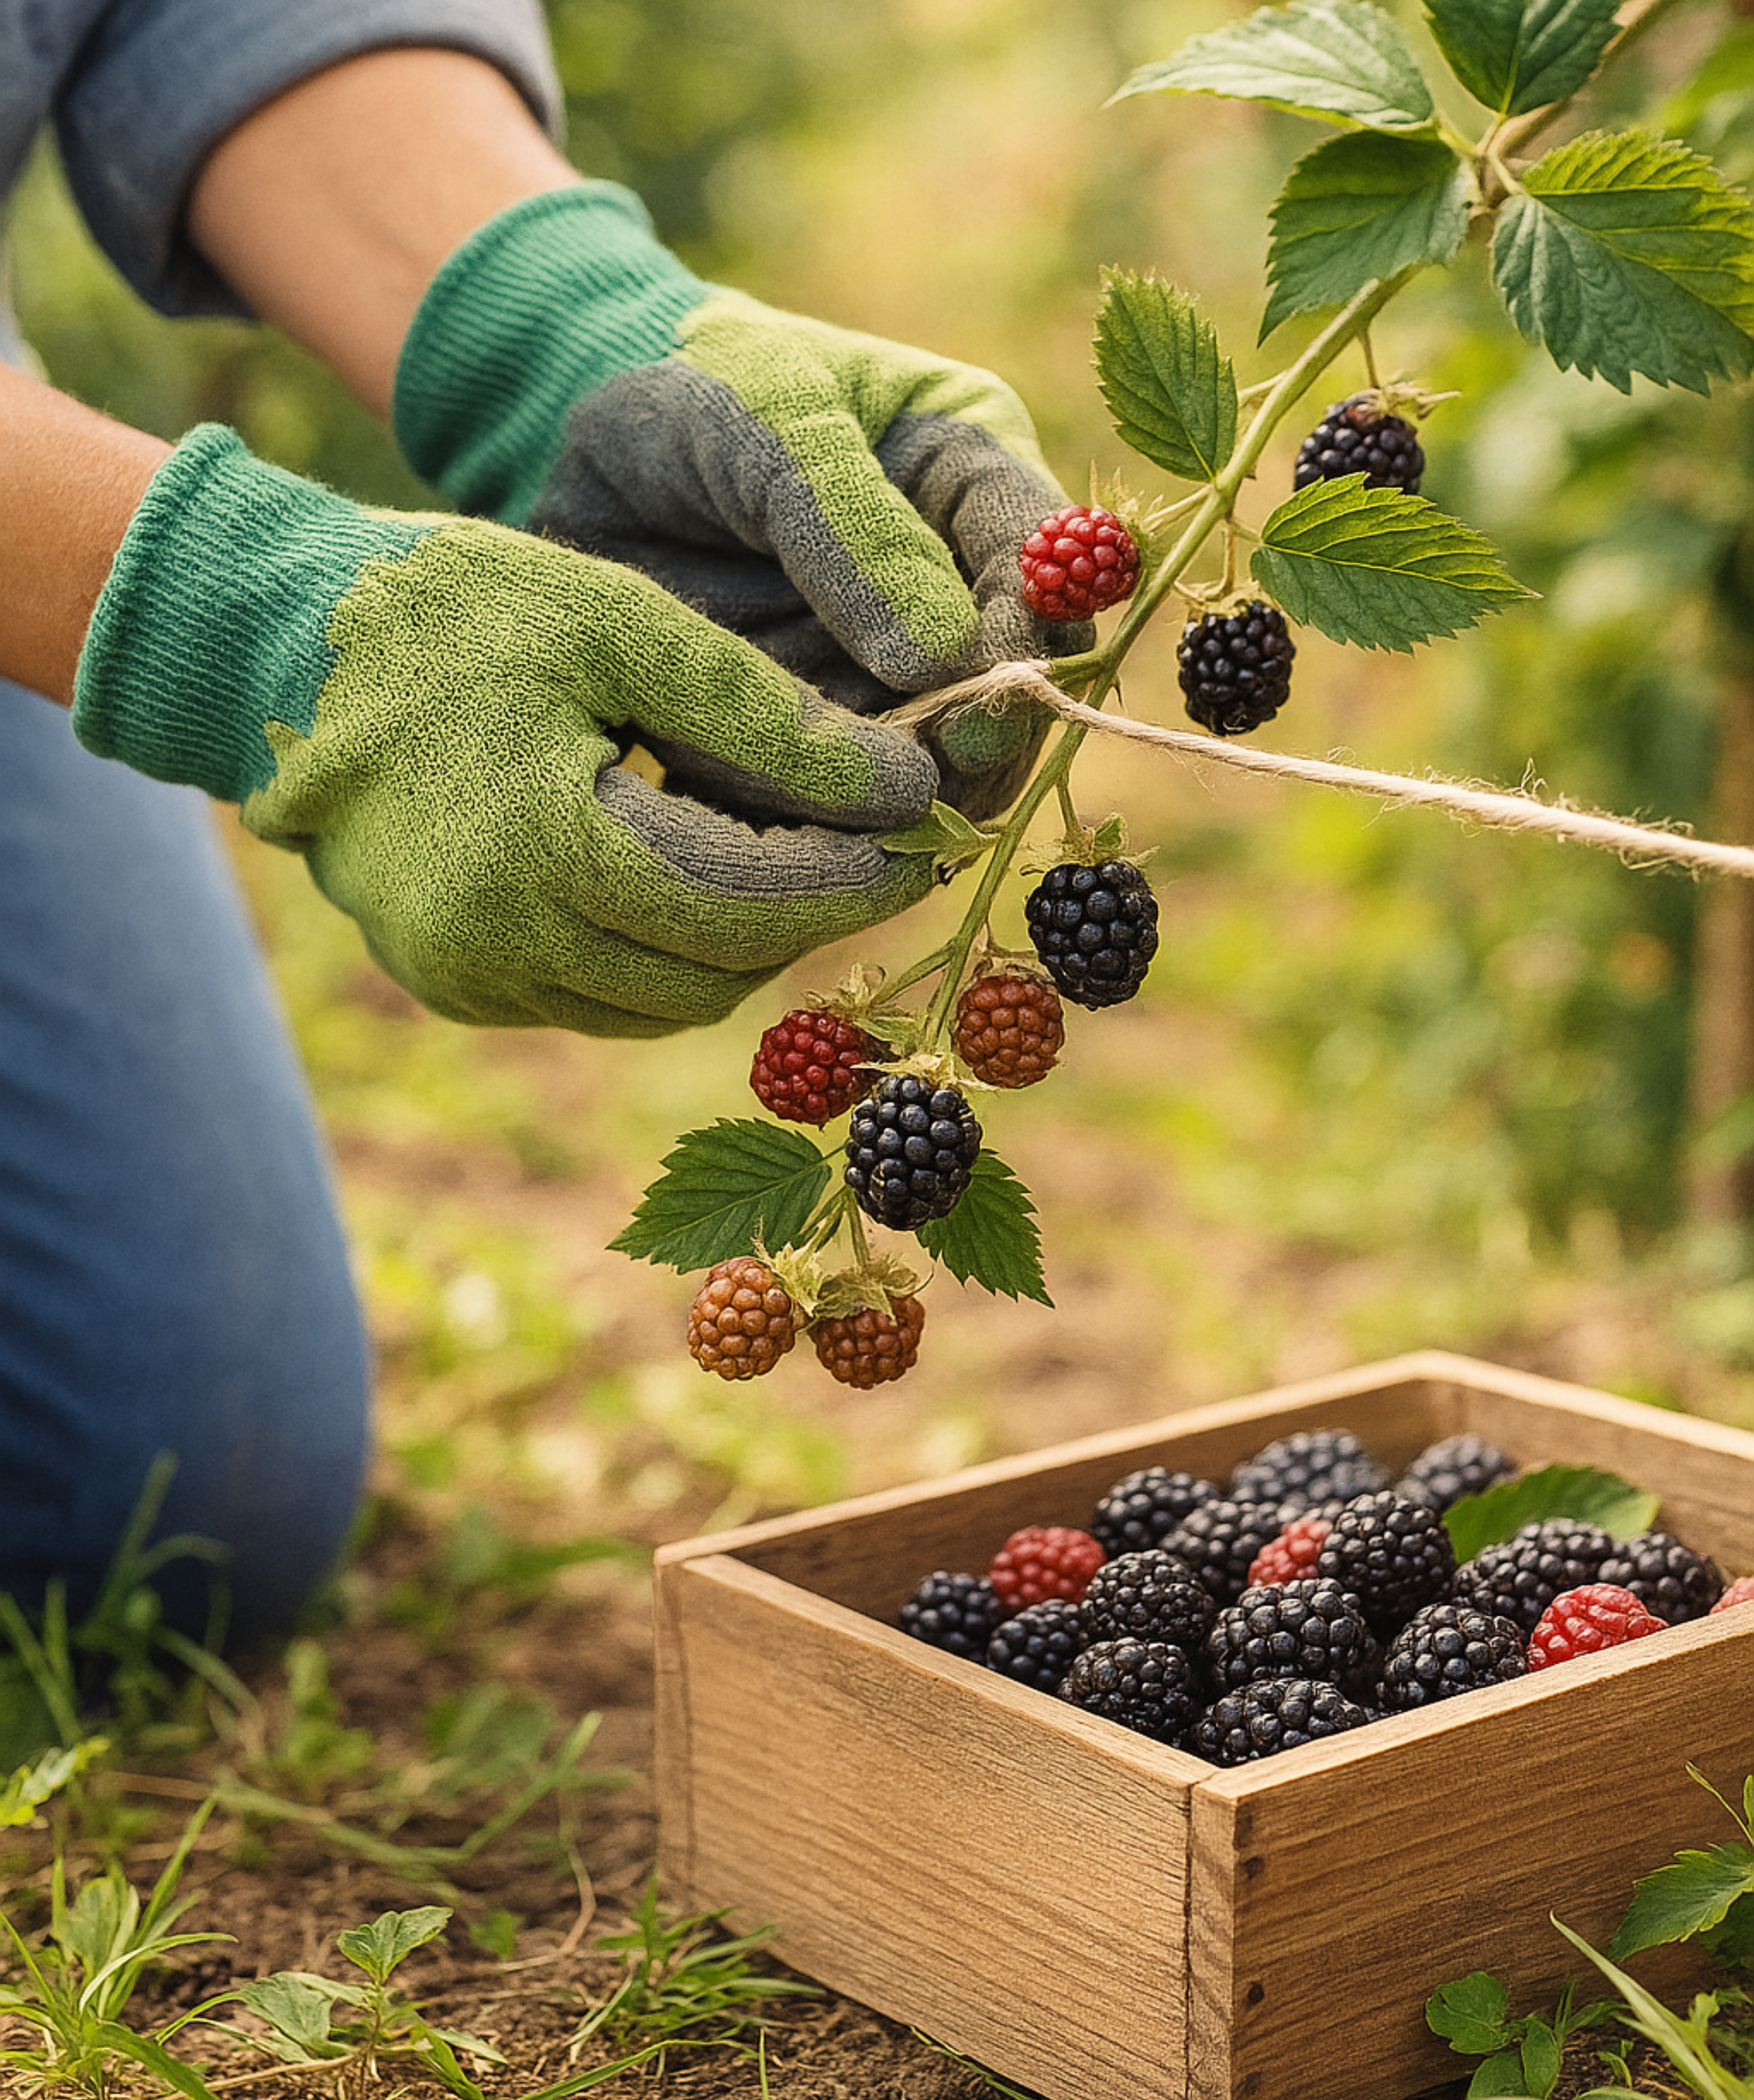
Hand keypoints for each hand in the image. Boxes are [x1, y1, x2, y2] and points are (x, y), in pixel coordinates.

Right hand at [72, 426, 939, 1035]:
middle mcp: (502, 944)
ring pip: (663, 1004)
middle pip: (715, 974)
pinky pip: (598, 999)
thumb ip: (765, 716)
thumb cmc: (458, 613)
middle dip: (808, 919)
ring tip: (796, 865)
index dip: (849, 879)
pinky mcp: (453, 983)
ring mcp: (469, 977)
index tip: (921, 835)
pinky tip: (696, 883)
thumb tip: (904, 786)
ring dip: (742, 948)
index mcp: (547, 849)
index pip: (747, 905)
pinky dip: (664, 956)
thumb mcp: (621, 625)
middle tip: (874, 851)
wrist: (282, 652)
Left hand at [393, 187, 1089, 819]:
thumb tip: (944, 662)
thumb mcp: (775, 421)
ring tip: (837, 803)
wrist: (579, 434)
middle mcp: (950, 585)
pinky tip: (777, 821)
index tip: (986, 702)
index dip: (1031, 645)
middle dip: (973, 745)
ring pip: (932, 762)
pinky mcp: (818, 726)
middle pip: (1008, 693)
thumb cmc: (694, 387)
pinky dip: (814, 815)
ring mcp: (885, 667)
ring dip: (893, 793)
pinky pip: (839, 794)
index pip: (1047, 574)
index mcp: (972, 479)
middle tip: (923, 778)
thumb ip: (855, 532)